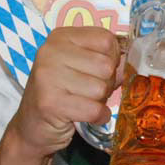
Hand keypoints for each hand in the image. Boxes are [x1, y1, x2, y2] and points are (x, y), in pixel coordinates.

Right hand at [7, 26, 121, 159]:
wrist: (31, 127)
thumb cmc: (62, 93)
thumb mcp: (80, 67)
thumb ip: (105, 60)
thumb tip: (133, 61)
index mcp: (60, 37)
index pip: (106, 39)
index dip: (112, 58)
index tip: (98, 70)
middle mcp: (51, 52)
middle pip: (106, 65)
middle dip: (105, 83)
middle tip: (87, 91)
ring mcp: (47, 77)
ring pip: (101, 88)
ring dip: (98, 101)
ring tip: (81, 102)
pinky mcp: (50, 103)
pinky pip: (94, 109)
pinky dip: (97, 117)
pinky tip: (84, 116)